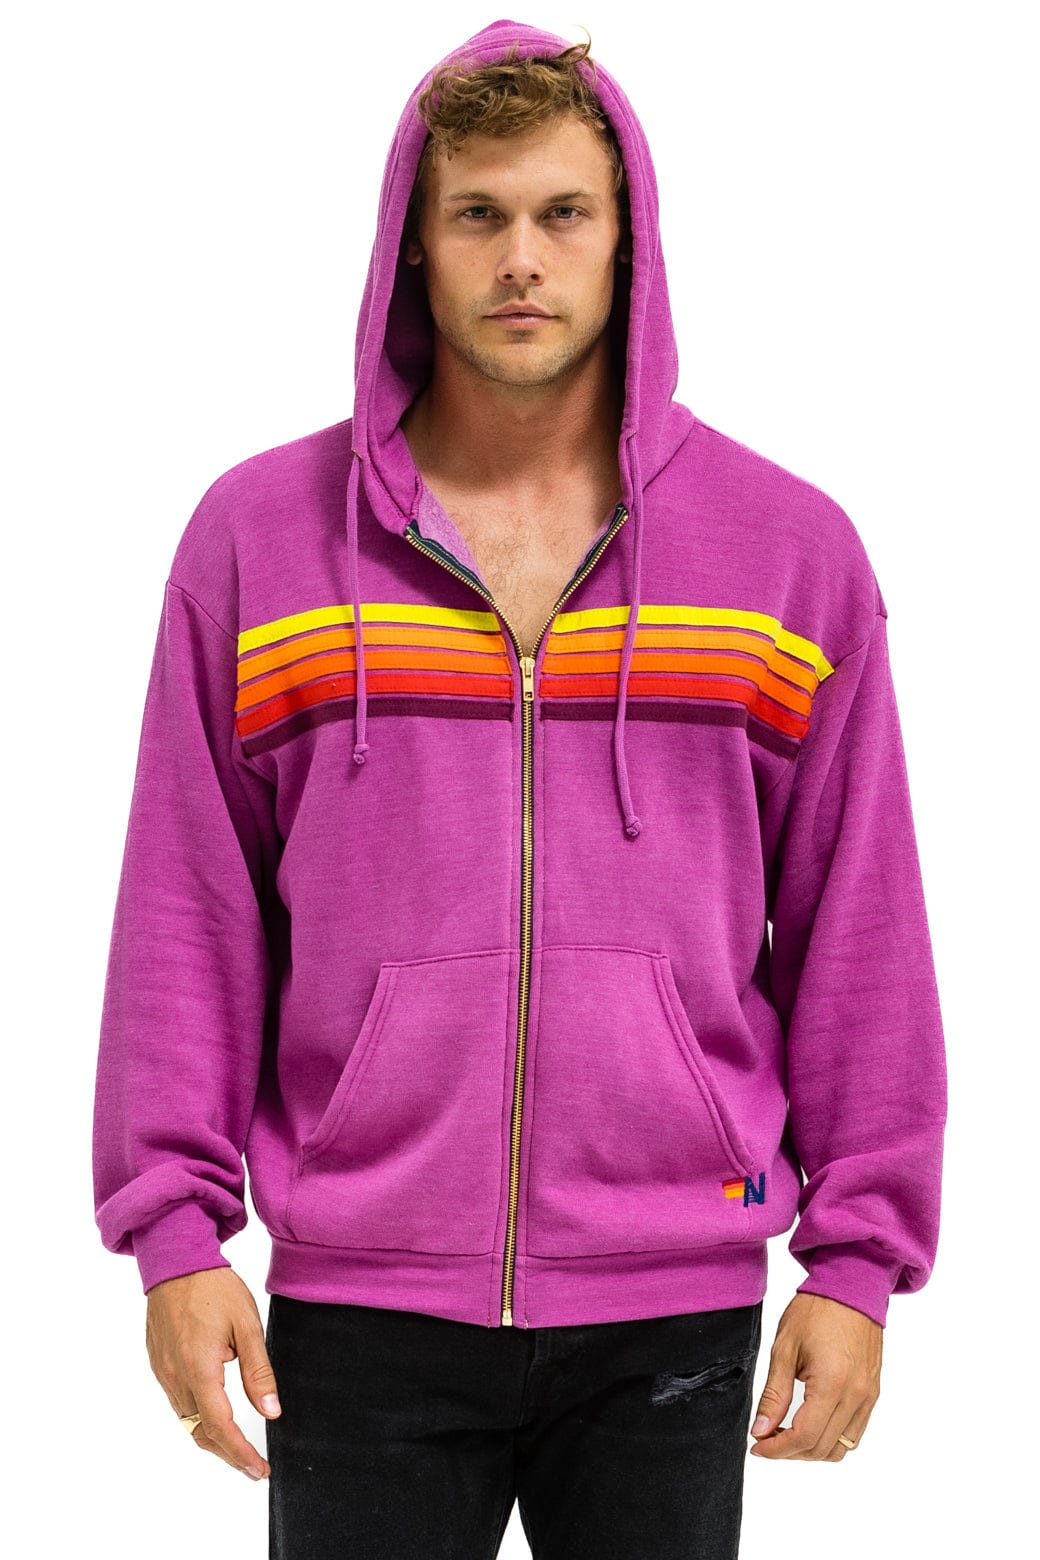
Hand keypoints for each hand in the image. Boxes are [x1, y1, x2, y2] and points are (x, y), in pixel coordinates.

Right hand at [145, 1266, 281, 1479]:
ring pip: (187, 1421)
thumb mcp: (246, 1324)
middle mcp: (176, 1377)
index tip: (258, 1470)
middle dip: (227, 1454)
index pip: (219, 1426)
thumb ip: (258, 1371)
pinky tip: (215, 1414)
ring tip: (239, 1446)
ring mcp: (163, 1373)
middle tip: (253, 1465)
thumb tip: (271, 1411)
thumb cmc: (213, 1287)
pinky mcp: (159, 1365)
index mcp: (199, 1368)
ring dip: (212, 1438)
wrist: (175, 1260)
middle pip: (200, 1432)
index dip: (240, 1453)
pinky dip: (198, 1417)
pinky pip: (178, 1403)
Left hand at [748, 1291, 881, 1460]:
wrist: (851, 1286)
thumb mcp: (784, 1348)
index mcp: (832, 1384)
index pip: (804, 1437)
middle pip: (822, 1448)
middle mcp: (856, 1396)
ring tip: (786, 1434)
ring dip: (811, 1449)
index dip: (777, 1449)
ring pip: (841, 1447)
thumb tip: (760, 1431)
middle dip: (790, 1452)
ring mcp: (869, 1397)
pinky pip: (854, 1432)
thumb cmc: (815, 1311)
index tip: (757, 1446)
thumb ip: (774, 1394)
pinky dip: (831, 1438)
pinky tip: (810, 1424)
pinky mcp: (873, 1393)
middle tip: (765, 1438)